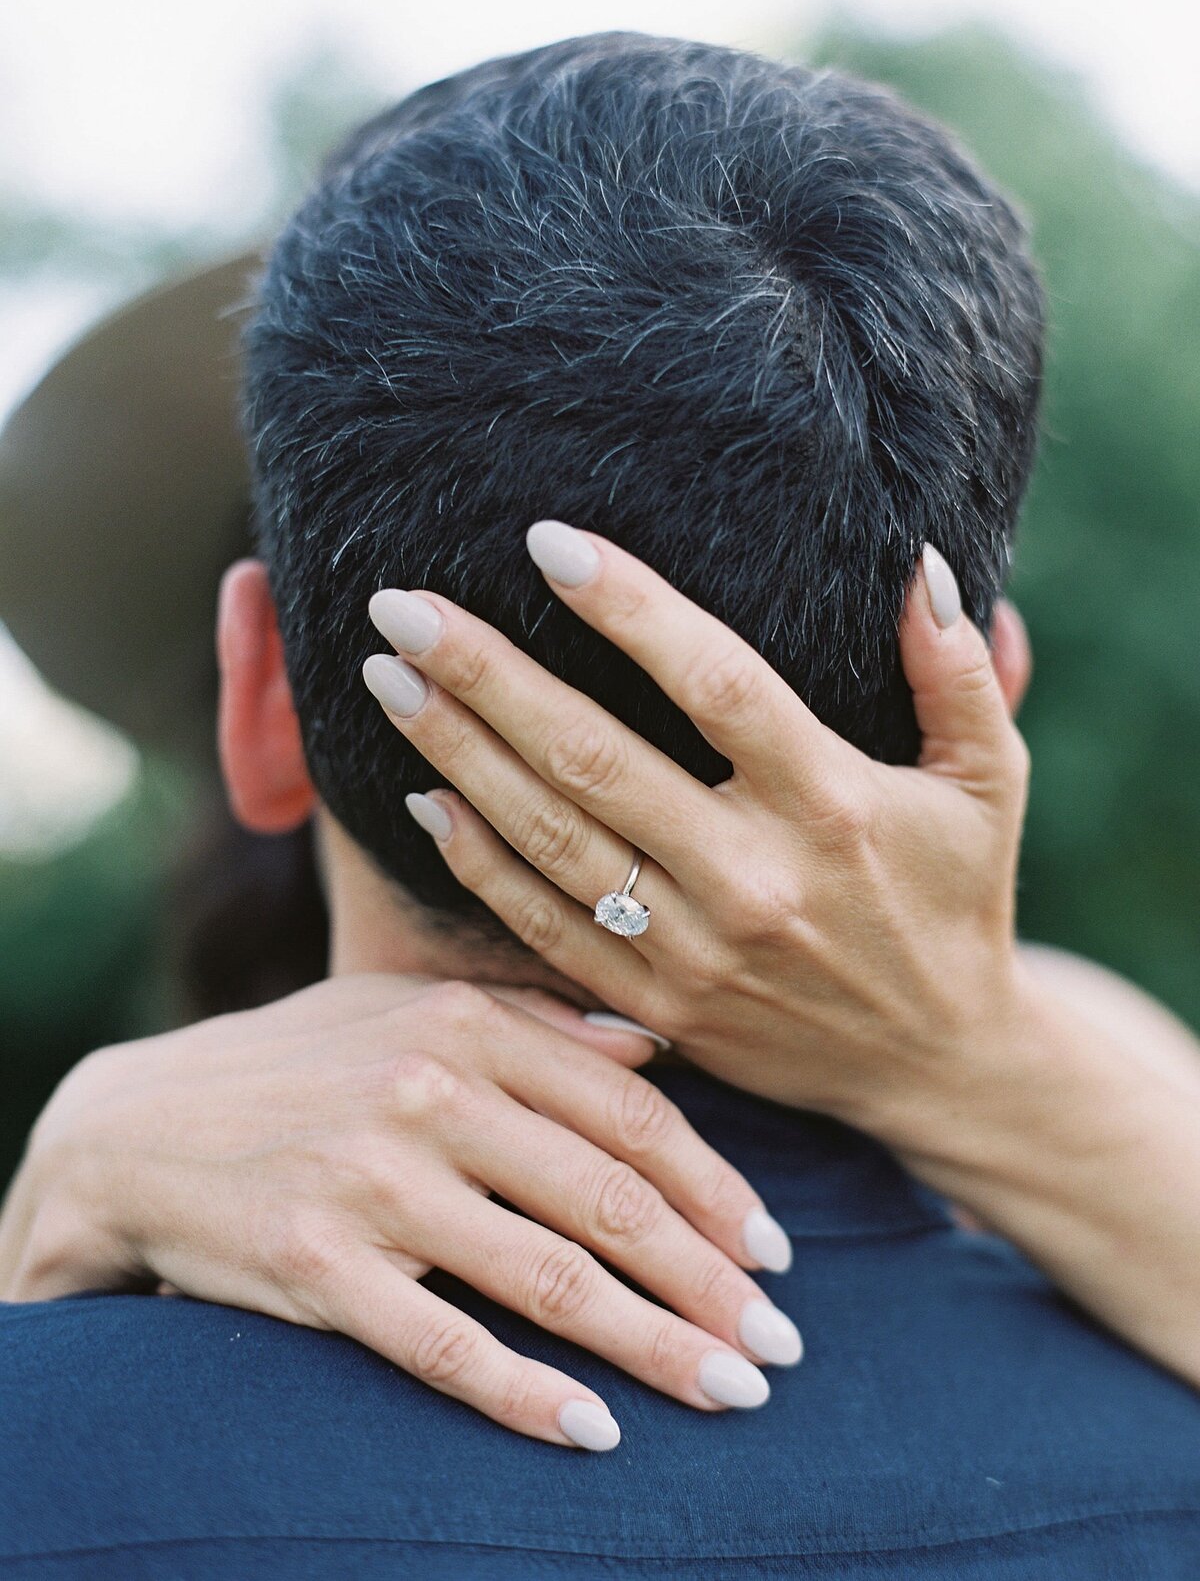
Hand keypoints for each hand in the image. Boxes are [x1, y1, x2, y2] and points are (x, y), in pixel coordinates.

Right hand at [0, 974, 799, 1449]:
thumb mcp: (405, 1009)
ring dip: (654, 1345)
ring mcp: (372, 1182)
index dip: (714, 1188)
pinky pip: (445, 1347)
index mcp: (465, 1024)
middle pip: (608, 1199)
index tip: (774, 1252)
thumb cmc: (298, 1065)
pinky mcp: (319, 1267)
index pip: (629, 1113)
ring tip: (730, 1392)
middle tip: (781, 1343)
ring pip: (548, 1277)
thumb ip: (534, 1022)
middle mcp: (428, 1093)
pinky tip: (597, 1432)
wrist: (141, 1129)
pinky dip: (528, 1395)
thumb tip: (653, 1051)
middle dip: (708, 1280)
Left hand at [362, 522, 1030, 1138]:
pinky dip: (479, 863)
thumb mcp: (989, 783)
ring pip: (551, 839)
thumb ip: (960, 673)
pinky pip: (547, 927)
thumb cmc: (957, 901)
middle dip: (485, 675)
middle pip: (595, 758)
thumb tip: (918, 562)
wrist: (937, 1064)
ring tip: (388, 679)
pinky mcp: (658, 1005)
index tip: (545, 542)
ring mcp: (696, 952)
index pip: (715, 684)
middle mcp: (754, 878)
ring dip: (458, 754)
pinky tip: (423, 797)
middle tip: (400, 606)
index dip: (628, 607)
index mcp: (832, 804)